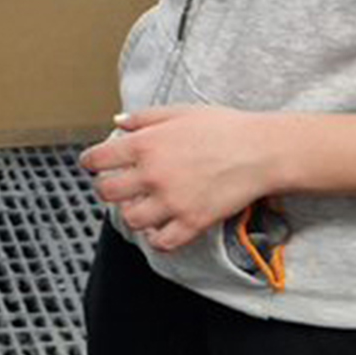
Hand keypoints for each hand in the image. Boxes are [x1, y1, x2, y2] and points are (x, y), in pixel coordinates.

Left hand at [84, 105, 290, 252]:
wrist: (263, 151)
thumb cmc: (225, 127)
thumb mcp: (181, 112)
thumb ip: (145, 118)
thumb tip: (118, 122)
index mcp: (146, 144)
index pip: (97, 159)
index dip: (92, 162)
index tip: (96, 165)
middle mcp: (153, 175)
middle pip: (107, 193)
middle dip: (109, 189)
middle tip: (121, 186)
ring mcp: (172, 201)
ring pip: (131, 219)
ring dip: (133, 213)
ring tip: (144, 206)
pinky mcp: (192, 222)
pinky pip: (162, 242)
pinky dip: (157, 238)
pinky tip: (161, 227)